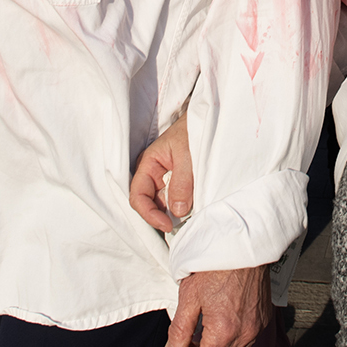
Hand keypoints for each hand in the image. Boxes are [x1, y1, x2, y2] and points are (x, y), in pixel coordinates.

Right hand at [130, 114, 192, 232]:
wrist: (208, 119)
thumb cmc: (193, 130)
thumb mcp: (188, 155)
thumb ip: (181, 182)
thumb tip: (176, 211)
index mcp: (148, 164)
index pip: (138, 196)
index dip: (149, 214)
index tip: (167, 225)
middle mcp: (152, 175)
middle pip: (149, 205)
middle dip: (162, 217)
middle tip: (180, 227)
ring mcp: (165, 181)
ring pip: (163, 206)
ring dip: (174, 214)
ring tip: (189, 219)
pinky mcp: (178, 185)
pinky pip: (176, 201)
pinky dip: (182, 209)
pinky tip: (192, 210)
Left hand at [161, 265, 269, 346]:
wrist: (244, 245)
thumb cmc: (215, 265)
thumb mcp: (189, 296)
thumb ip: (178, 331)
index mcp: (223, 332)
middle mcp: (243, 336)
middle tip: (186, 343)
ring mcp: (256, 330)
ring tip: (202, 333)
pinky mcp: (263, 321)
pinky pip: (246, 344)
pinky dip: (231, 342)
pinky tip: (220, 324)